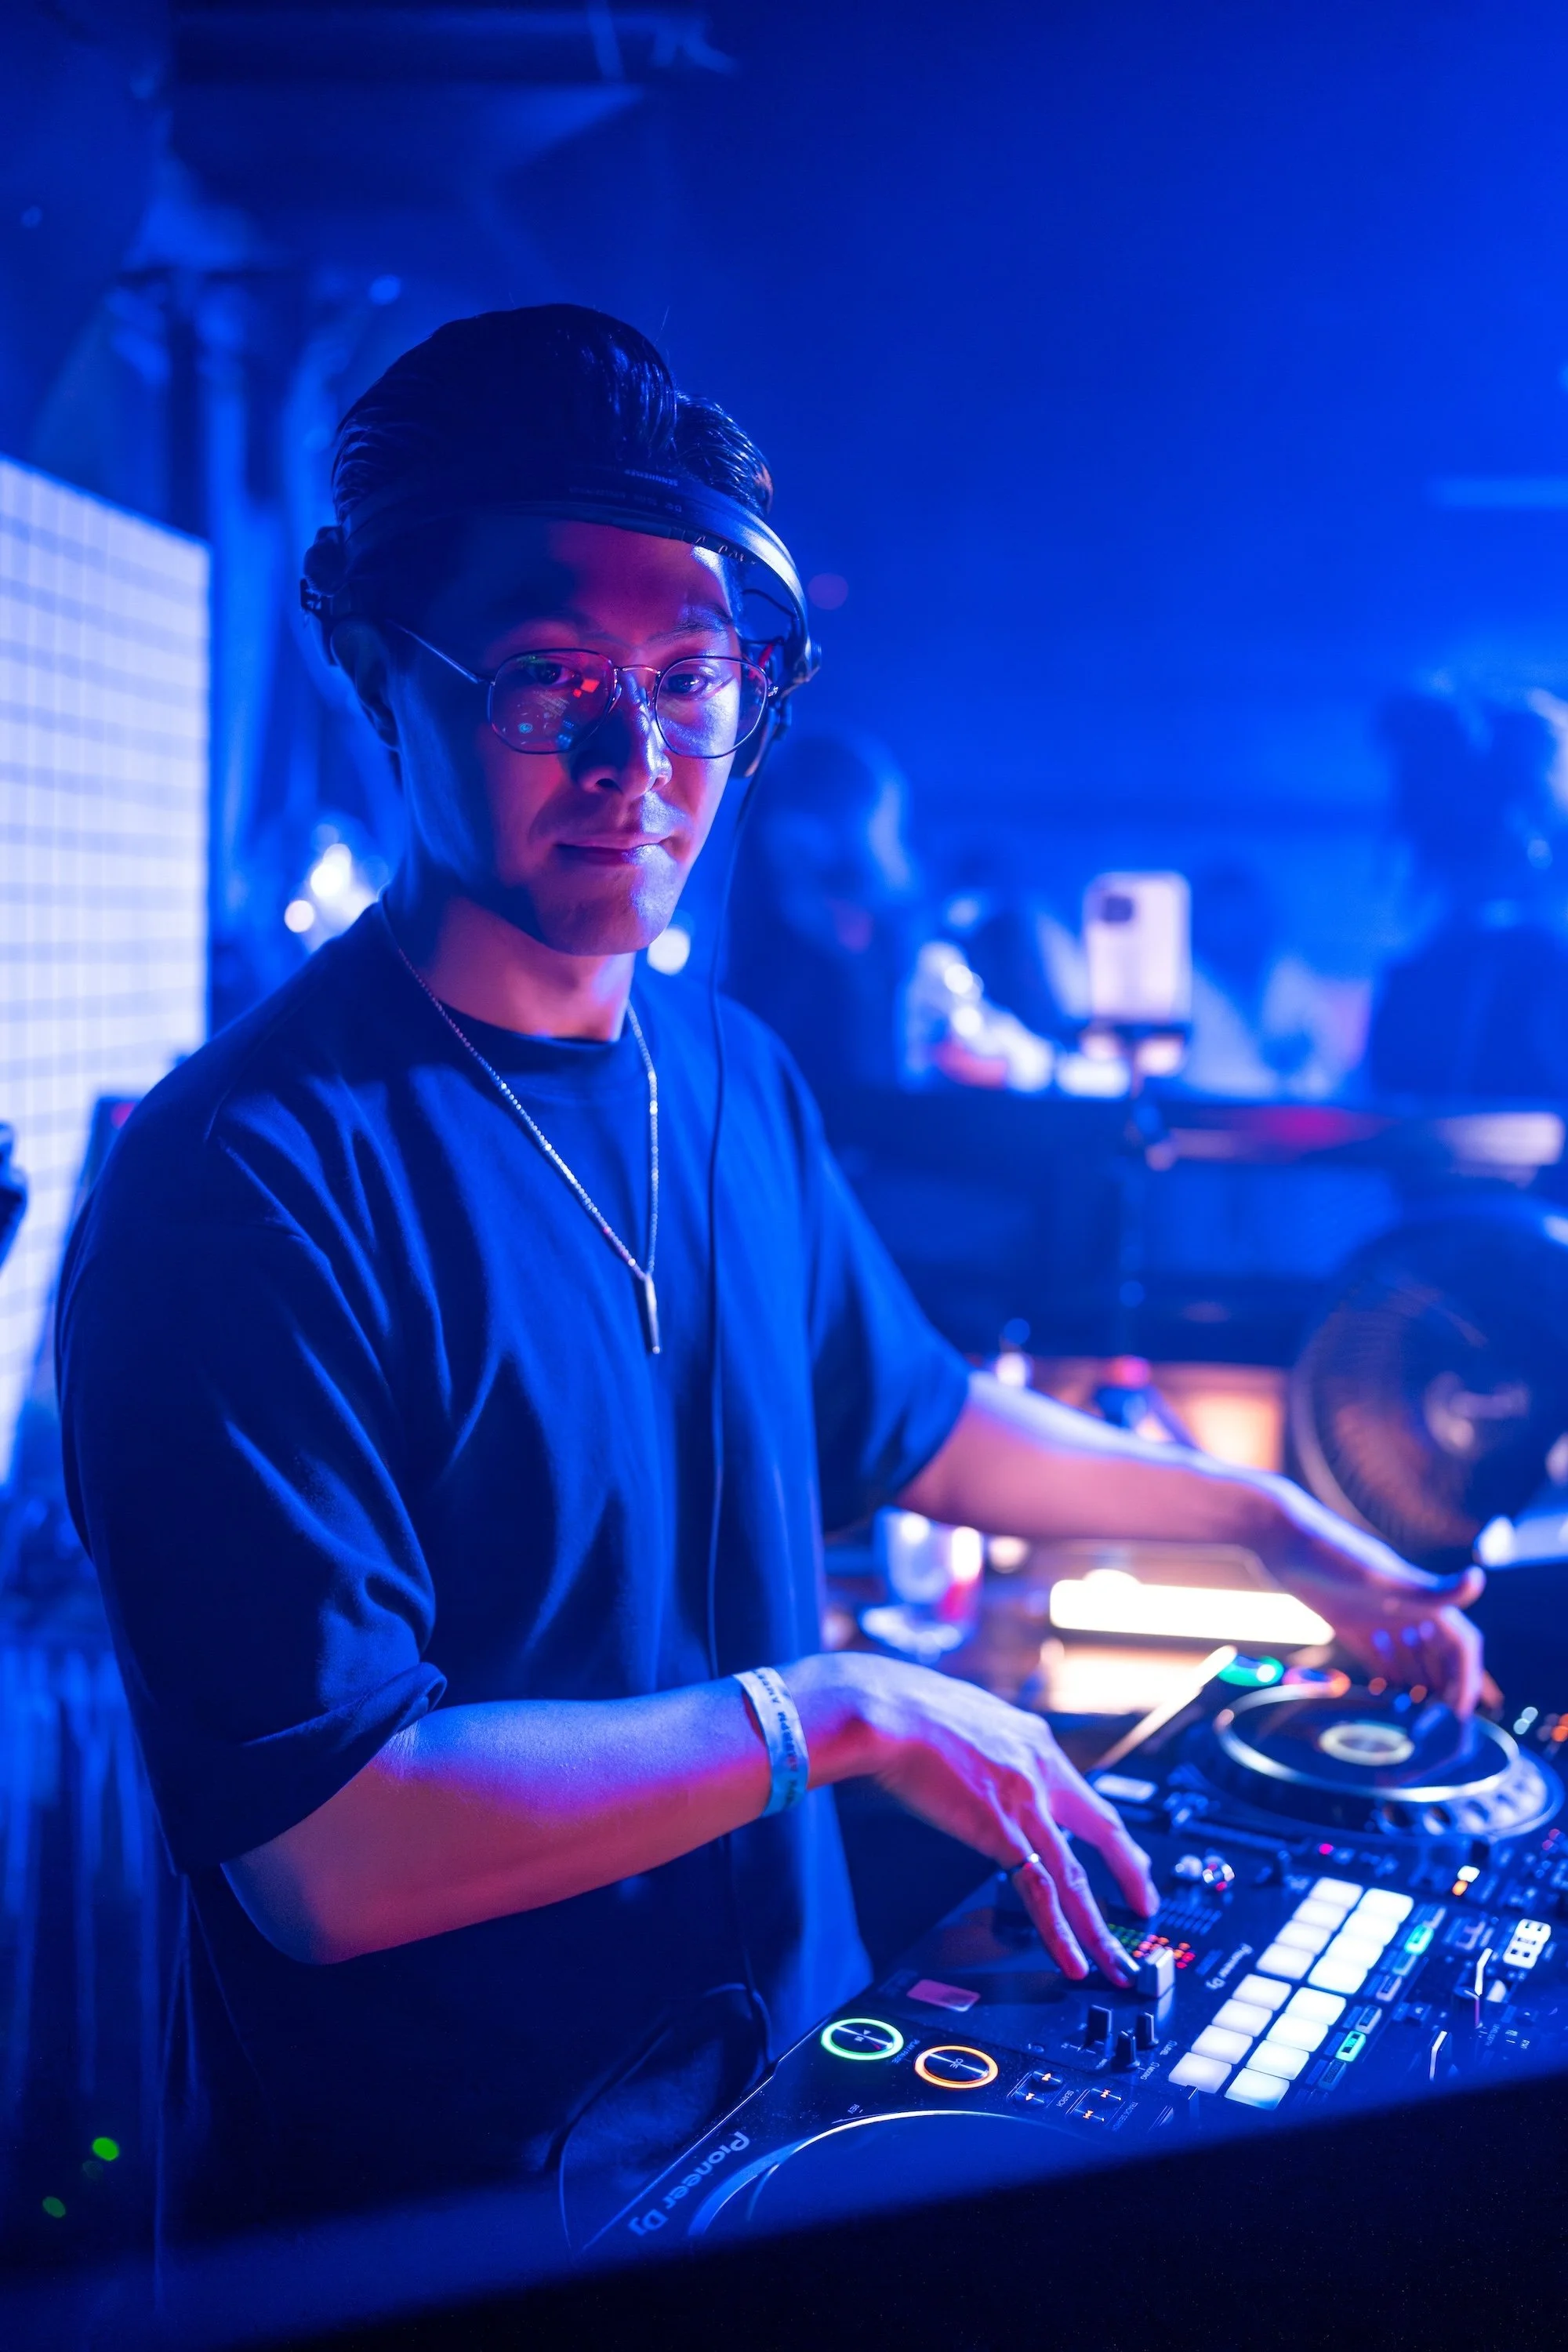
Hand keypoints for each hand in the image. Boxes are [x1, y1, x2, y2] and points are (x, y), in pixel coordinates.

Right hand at [795, 1653, 1158, 1985]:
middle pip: (1102, 1832)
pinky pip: (1038, 1891)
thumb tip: (982, 1764)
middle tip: (1145, 1909)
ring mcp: (1024, 1801)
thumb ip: (990, 1748)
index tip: (1124, 1857)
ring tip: (1114, 1961)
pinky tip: (1071, 1956)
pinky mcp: (999, 1829)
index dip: (1109, 1834)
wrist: (884, 1711)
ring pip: (1074, 1876)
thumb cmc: (907, 1710)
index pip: (1085, 1796)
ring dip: (1098, 1926)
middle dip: (1130, 1875)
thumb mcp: (970, 1719)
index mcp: (1034, 1741)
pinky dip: (1059, 1930)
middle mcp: (1040, 1769)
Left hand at [1258, 1479, 1484, 1714]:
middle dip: (1445, 1691)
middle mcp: (1404, 1609)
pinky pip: (1377, 1659)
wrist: (1277, 1535)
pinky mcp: (1350, 1623)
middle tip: (1442, 1732)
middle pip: (1439, 1657)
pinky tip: (1381, 1704)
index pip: (1461, 1645)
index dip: (1469, 1679)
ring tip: (1417, 1727)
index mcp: (1420, 1599)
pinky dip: (1385, 1682)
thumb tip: (1478, 1580)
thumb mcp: (1380, 1577)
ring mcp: (1377, 1617)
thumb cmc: (1330, 1552)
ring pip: (1410, 1661)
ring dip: (1417, 1690)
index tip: (1464, 1715)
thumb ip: (1428, 1589)